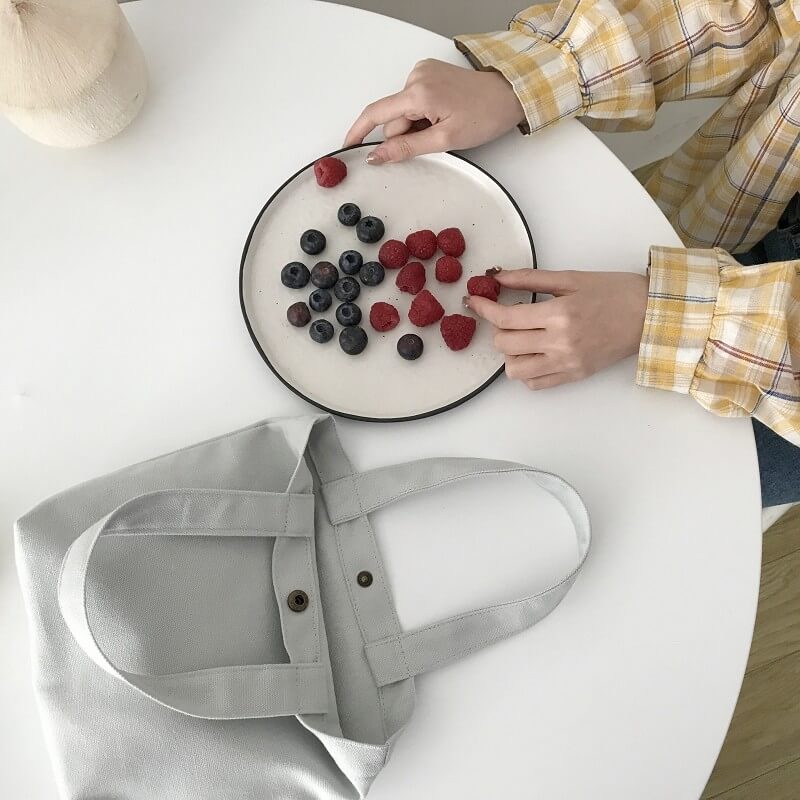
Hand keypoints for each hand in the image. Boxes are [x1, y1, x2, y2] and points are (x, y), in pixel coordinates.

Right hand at [344, 59, 524, 163]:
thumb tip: (378, 155)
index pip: (375, 114)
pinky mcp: (429, 73)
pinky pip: (414, 101)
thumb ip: (406, 148)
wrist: (508, 95)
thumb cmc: (484, 116)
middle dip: (406, 135)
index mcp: (418, 92)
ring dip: (417, 125)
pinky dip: (422, 114)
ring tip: (443, 125)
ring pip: (404, 112)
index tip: (348, 147)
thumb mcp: (444, 140)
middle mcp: (417, 76)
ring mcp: (423, 72)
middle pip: (394, 118)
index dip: (358, 132)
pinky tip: (442, 114)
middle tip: (434, 139)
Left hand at [466, 268, 648, 389]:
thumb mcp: (571, 278)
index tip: (474, 301)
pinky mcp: (574, 376)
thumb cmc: (614, 292)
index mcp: (559, 314)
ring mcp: (567, 363)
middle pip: (505, 345)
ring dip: (510, 353)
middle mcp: (560, 343)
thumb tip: (498, 277)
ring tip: (522, 338)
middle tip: (507, 317)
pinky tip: (534, 354)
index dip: (483, 309)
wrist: (650, 316)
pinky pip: (535, 383)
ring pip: (515, 370)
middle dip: (497, 329)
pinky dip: (526, 370)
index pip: (505, 318)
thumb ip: (530, 279)